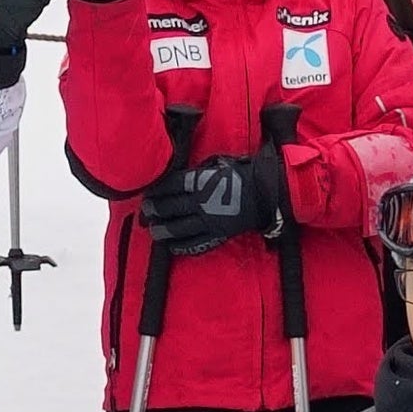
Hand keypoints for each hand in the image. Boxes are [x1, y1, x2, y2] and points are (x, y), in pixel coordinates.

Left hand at [141, 150, 285, 251]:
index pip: (170, 185)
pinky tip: (171, 246)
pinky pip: (195, 243)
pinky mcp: (217, 234)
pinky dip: (181, 246)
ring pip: (178, 228)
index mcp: (200, 182)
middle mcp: (200, 202)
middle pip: (170, 207)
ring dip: (162, 229)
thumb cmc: (244, 174)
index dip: (157, 189)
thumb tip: (184, 174)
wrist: (266, 193)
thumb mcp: (219, 165)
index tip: (149, 191)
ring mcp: (208, 221)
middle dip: (154, 209)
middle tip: (146, 211)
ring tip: (153, 230)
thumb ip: (199, 171)